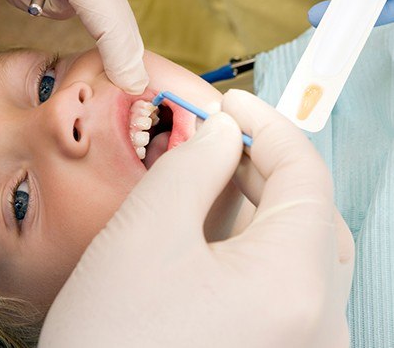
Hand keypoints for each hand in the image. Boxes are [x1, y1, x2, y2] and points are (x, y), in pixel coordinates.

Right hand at [39, 89, 353, 347]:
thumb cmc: (111, 337)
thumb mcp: (148, 228)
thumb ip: (196, 164)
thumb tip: (224, 131)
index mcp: (293, 285)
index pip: (306, 176)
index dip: (269, 126)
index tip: (234, 104)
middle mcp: (316, 320)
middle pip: (308, 209)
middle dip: (263, 161)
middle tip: (222, 134)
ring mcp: (302, 338)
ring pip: (297, 241)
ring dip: (258, 197)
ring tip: (214, 173)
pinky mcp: (279, 345)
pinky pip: (284, 274)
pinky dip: (254, 235)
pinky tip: (216, 221)